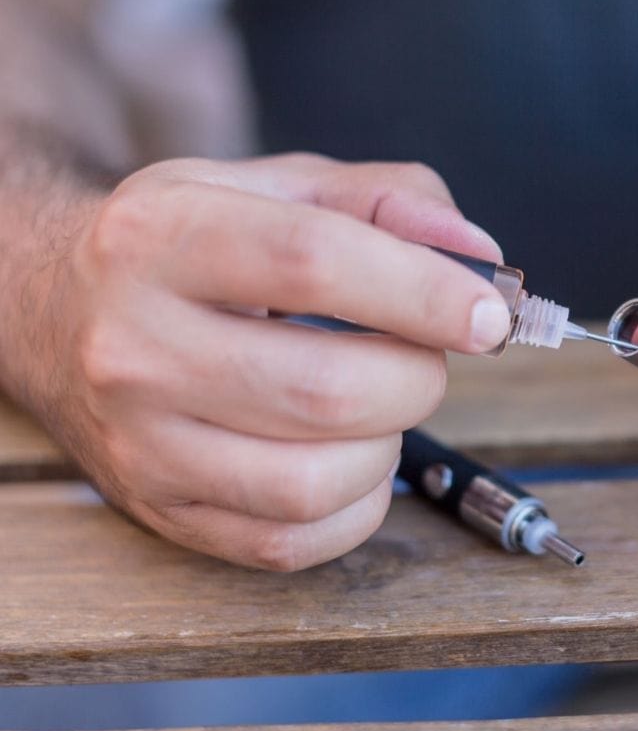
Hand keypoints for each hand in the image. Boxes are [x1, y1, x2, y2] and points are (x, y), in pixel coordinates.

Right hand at [19, 153, 511, 568]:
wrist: (56, 310)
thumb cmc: (193, 246)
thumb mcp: (277, 188)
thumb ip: (389, 201)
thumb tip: (480, 262)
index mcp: (162, 236)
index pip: (315, 263)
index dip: (426, 294)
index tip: (489, 316)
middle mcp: (134, 345)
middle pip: (328, 390)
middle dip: (417, 377)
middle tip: (419, 355)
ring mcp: (140, 441)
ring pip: (315, 481)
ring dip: (387, 446)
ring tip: (375, 403)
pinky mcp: (158, 510)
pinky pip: (292, 542)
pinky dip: (356, 506)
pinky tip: (349, 456)